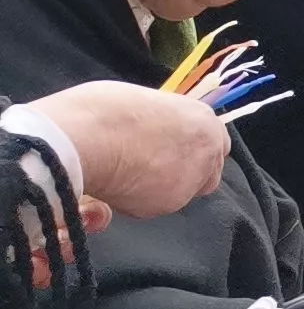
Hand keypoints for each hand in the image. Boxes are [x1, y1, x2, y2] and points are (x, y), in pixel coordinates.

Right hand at [29, 81, 228, 217]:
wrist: (84, 138)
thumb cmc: (103, 111)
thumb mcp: (143, 103)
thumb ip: (162, 122)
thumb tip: (155, 130)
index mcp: (203, 120)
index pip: (215, 143)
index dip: (192, 150)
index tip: (172, 152)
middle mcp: (208, 151)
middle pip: (208, 173)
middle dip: (184, 174)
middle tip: (149, 168)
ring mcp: (192, 180)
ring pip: (182, 192)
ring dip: (161, 188)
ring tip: (125, 173)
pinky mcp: (170, 203)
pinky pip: (155, 205)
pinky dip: (138, 200)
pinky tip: (116, 185)